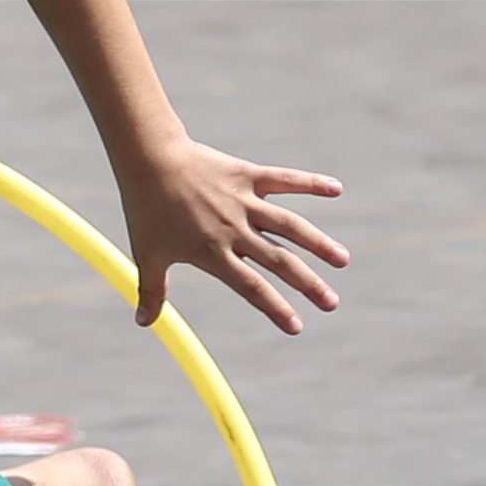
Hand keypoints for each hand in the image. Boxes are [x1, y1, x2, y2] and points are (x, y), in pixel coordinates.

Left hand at [115, 138, 348, 333]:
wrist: (149, 158)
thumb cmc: (146, 209)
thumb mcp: (148, 254)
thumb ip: (152, 291)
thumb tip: (143, 324)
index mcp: (213, 252)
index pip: (251, 287)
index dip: (275, 308)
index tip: (296, 327)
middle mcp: (235, 230)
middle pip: (279, 261)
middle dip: (308, 284)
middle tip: (332, 303)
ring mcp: (244, 202)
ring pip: (289, 225)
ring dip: (318, 243)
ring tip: (342, 260)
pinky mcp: (247, 175)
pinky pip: (284, 180)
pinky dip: (311, 184)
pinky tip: (337, 189)